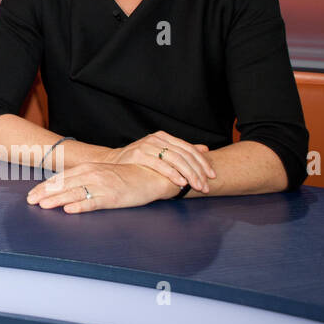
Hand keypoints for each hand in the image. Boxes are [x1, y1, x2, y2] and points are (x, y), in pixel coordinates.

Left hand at [26, 162, 179, 212]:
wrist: (149, 175)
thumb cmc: (124, 175)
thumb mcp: (100, 173)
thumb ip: (83, 179)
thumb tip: (65, 189)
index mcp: (87, 169)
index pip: (61, 178)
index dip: (45, 187)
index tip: (31, 194)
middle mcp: (92, 175)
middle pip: (64, 185)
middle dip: (45, 193)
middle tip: (30, 202)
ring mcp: (102, 186)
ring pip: (74, 193)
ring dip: (57, 199)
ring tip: (43, 206)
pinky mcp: (113, 197)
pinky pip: (94, 202)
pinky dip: (81, 206)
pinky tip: (69, 210)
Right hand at [100, 130, 214, 193]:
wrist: (112, 162)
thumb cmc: (139, 161)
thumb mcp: (162, 153)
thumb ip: (182, 151)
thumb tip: (204, 149)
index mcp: (163, 137)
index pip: (189, 148)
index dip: (203, 162)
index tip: (212, 176)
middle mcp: (156, 138)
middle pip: (184, 154)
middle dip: (198, 171)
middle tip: (205, 186)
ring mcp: (146, 145)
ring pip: (175, 159)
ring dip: (189, 174)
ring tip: (196, 186)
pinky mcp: (138, 155)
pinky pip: (160, 165)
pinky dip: (172, 174)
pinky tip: (181, 182)